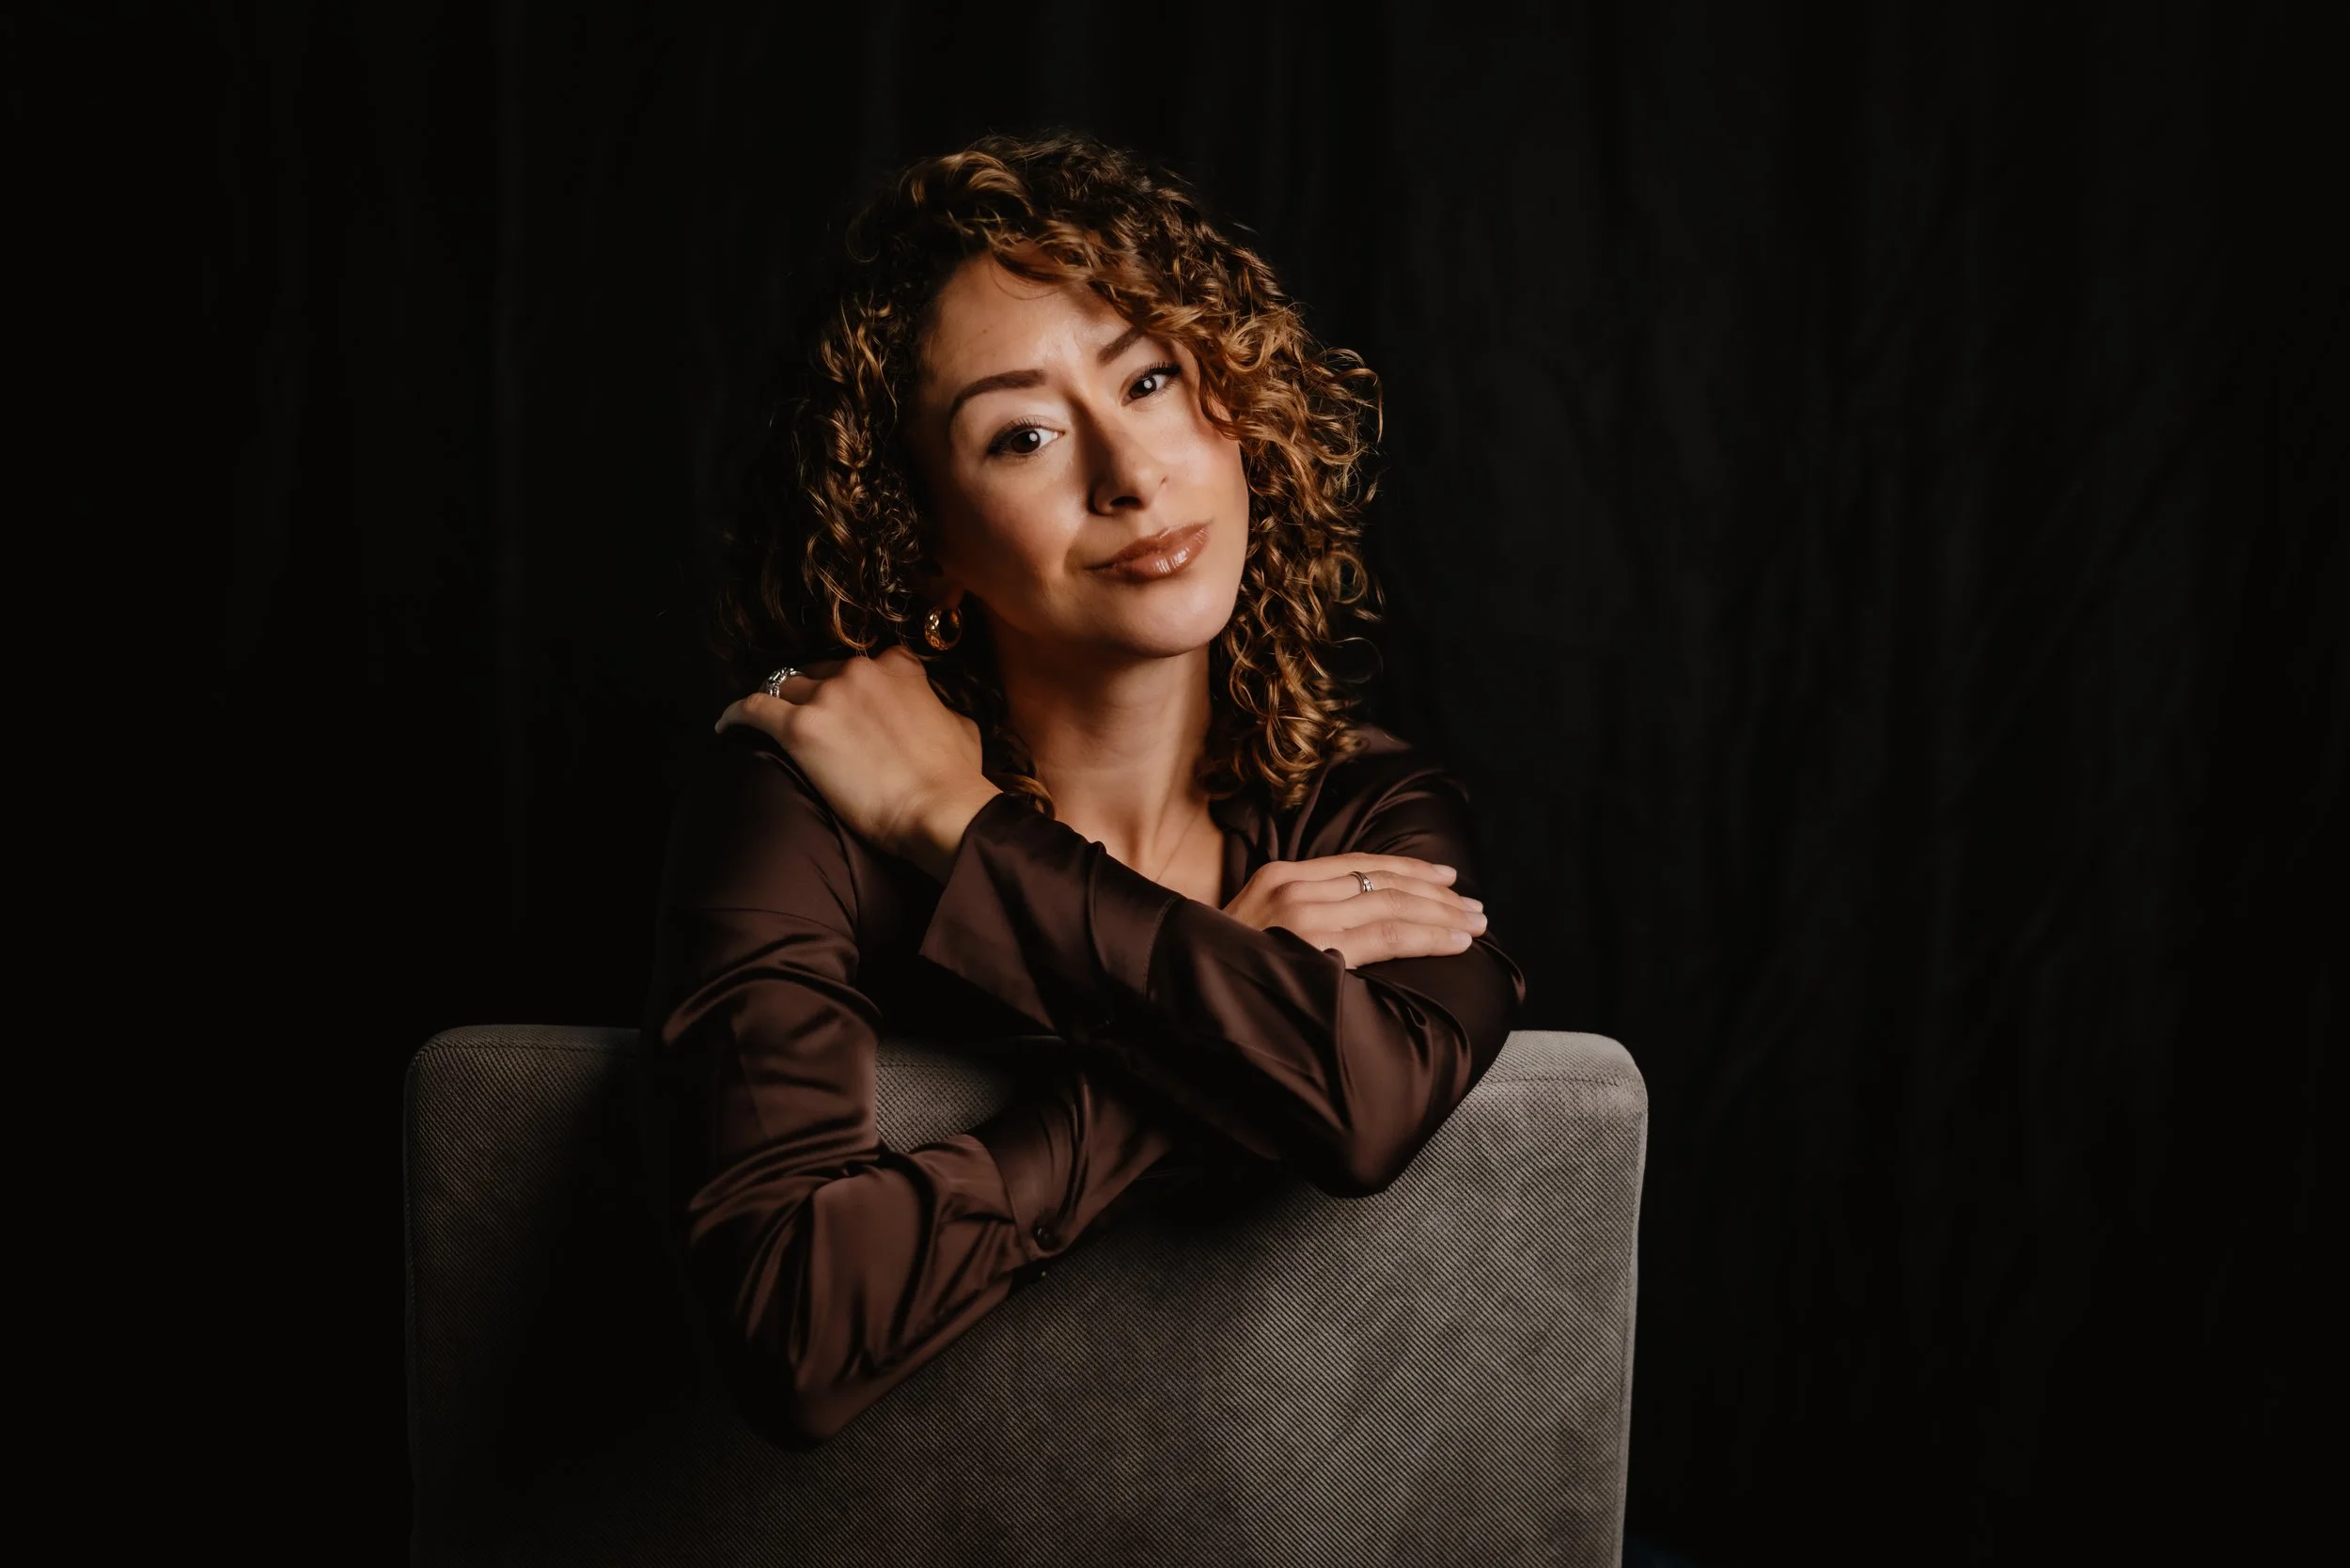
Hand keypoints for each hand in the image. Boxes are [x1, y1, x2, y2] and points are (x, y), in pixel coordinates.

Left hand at [715, 647, 999, 877]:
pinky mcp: (799, 728)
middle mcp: (858, 671)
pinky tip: (727, 726)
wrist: (939, 809)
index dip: (852, 684)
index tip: (847, 703)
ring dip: (779, 704)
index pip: (863, 662)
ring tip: (769, 724)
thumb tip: (928, 709)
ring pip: (785, 687)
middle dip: (813, 693)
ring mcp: (827, 697)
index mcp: (897, 666)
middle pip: (818, 672)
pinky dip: (736, 714)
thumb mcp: (960, 725)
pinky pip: (753, 708)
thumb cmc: (955, 777)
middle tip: (812, 721)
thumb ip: (935, 704)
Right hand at [1221, 854, 1486, 968]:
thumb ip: (1298, 917)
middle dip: (1436, 893)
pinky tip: (1455, 940)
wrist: (1178, 987)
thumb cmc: (1220, 969)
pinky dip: (1427, 936)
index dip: (1407, 868)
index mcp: (1279, 876)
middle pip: (1382, 881)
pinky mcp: (1314, 946)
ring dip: (1442, 914)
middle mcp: (1293, 887)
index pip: (1358, 864)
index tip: (1444, 876)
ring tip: (1476, 923)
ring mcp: (1303, 915)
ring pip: (1392, 905)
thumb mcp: (1255, 928)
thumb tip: (1349, 927)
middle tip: (1475, 905)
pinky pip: (1386, 936)